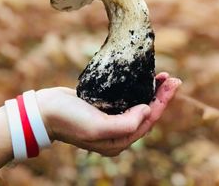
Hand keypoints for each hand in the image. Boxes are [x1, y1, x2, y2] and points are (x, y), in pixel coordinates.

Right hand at [36, 72, 180, 156]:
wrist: (45, 111)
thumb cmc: (69, 120)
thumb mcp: (97, 127)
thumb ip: (125, 124)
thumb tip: (146, 110)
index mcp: (118, 141)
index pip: (148, 121)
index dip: (163, 102)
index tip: (174, 83)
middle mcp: (117, 132)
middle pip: (146, 113)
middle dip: (160, 96)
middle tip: (172, 78)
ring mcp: (110, 119)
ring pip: (137, 105)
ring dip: (150, 91)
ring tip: (161, 76)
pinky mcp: (103, 107)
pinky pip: (125, 99)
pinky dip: (135, 88)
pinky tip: (140, 79)